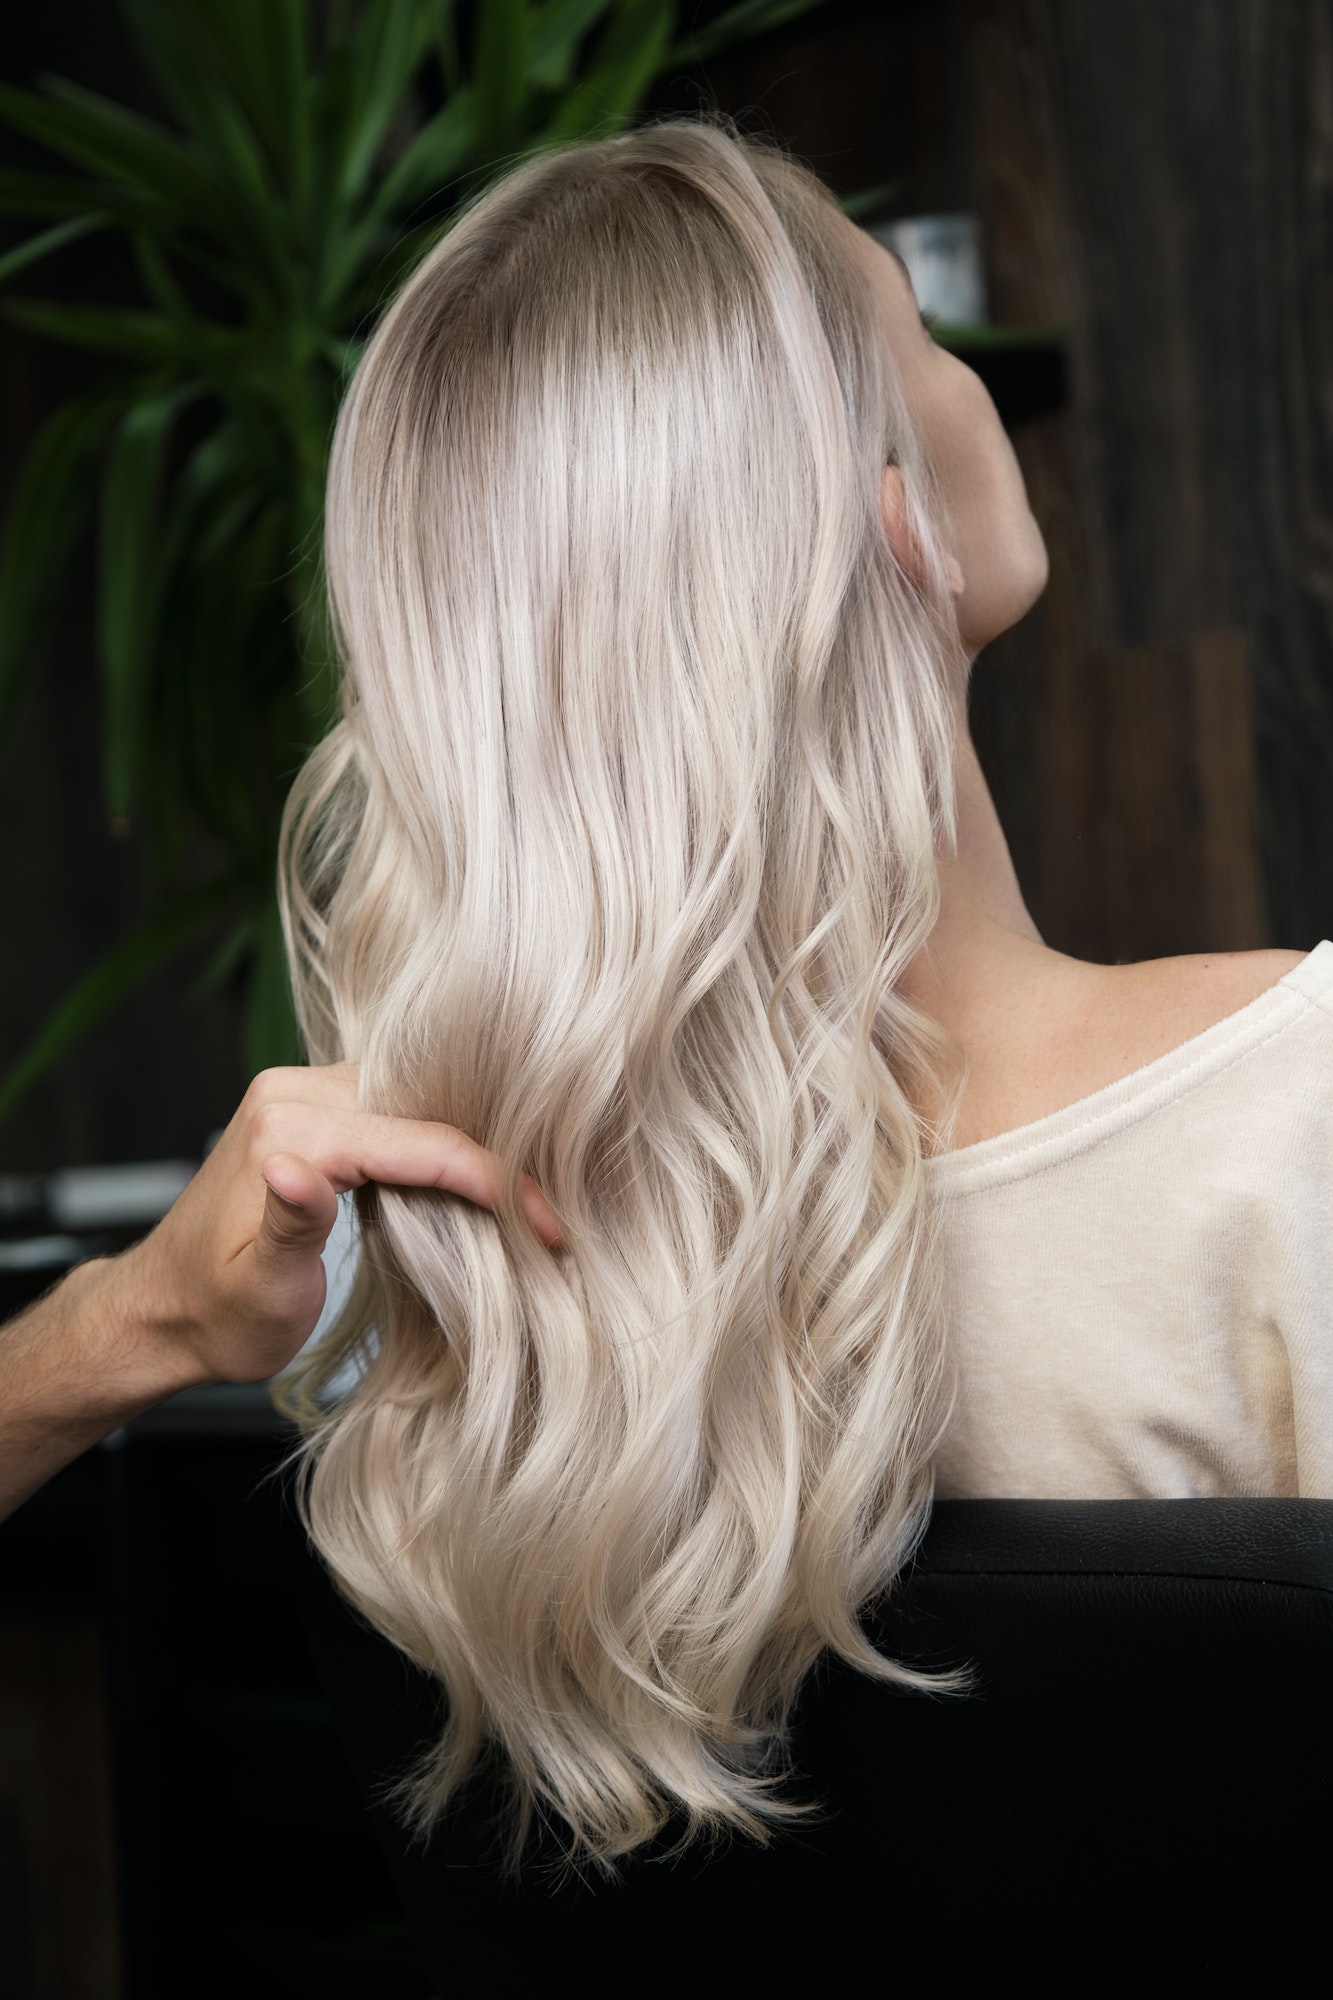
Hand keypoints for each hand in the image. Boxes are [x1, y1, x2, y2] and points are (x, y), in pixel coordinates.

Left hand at [122, 1063, 563, 1387]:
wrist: (164, 1312)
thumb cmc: (214, 1315)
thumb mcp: (257, 1288)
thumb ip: (285, 1224)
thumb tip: (295, 1168)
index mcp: (288, 1128)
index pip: (418, 1141)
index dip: (492, 1179)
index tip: (547, 1227)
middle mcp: (294, 1092)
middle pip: (425, 1107)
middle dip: (494, 1155)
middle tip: (551, 1214)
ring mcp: (302, 1093)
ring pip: (416, 1103)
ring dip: (470, 1146)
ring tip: (528, 1200)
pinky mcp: (312, 1109)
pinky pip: (395, 1112)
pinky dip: (439, 1144)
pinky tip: (476, 1181)